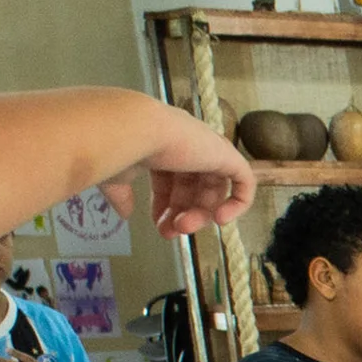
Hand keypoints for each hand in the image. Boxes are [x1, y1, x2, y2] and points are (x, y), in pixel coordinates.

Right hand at [112, 105, 255, 238]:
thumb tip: (126, 213)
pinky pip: (244, 182)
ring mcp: (208, 147)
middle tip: (172, 232)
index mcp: (162, 145)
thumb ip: (122, 194)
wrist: (131, 129)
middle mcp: (187, 143)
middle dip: (183, 214)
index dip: (166, 206)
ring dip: (200, 215)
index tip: (159, 223)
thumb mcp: (117, 175)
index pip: (172, 180)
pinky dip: (237, 204)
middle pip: (195, 188)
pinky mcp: (226, 154)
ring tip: (183, 227)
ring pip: (213, 190)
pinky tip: (220, 219)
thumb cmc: (118, 148)